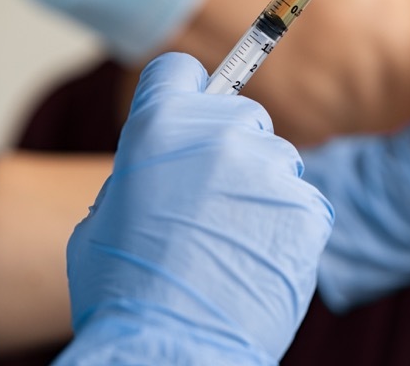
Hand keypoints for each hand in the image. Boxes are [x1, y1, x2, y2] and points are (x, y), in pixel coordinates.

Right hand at [58, 53, 332, 364]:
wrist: (172, 349)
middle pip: (241, 116)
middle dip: (229, 149)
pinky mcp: (306, 206)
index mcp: (158, 127)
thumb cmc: (122, 292)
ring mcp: (268, 169)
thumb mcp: (103, 217)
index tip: (190, 111)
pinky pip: (302, 201)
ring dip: (260, 189)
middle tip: (209, 200)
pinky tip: (257, 259)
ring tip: (231, 243)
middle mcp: (218, 134)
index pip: (179, 71)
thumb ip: (141, 172)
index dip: (182, 93)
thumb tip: (165, 165)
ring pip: (275, 160)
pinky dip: (286, 226)